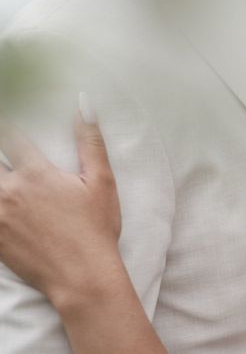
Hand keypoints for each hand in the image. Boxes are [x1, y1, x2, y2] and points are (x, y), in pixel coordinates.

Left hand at [0, 99, 122, 307]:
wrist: (81, 276)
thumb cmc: (95, 228)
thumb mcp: (101, 182)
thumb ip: (90, 141)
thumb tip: (85, 103)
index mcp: (36, 173)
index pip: (10, 136)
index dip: (7, 124)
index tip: (8, 112)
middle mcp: (9, 191)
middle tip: (6, 160)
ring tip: (7, 183)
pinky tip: (3, 205)